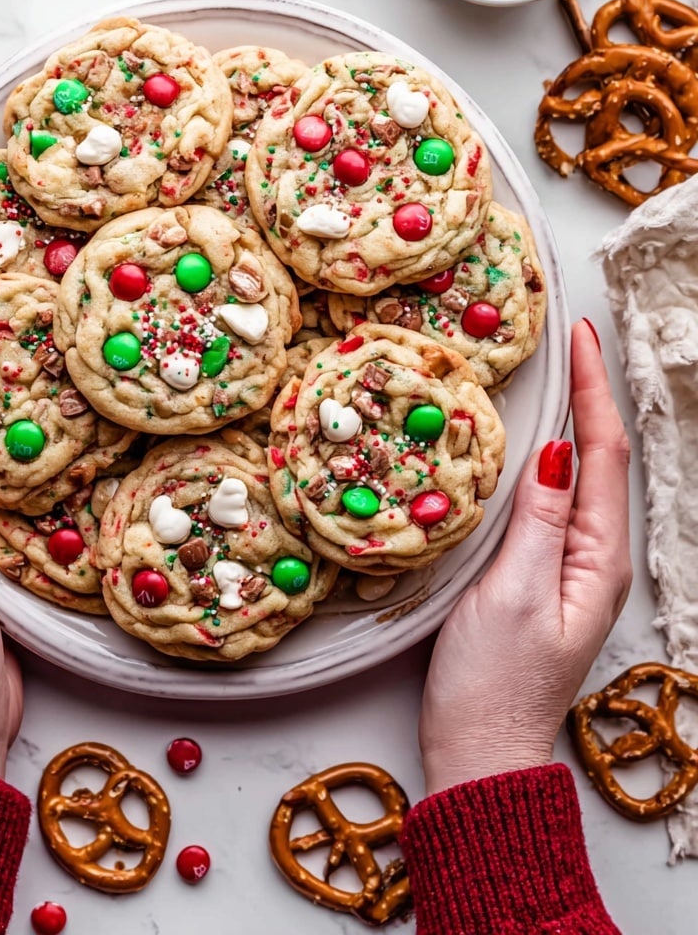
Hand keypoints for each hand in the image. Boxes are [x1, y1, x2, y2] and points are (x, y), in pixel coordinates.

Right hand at [418, 319, 631, 794]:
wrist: (478, 747)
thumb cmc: (494, 680)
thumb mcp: (516, 594)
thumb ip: (541, 521)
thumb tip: (560, 450)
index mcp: (597, 556)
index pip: (603, 453)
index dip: (593, 389)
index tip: (579, 335)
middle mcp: (592, 555)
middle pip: (599, 457)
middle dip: (589, 393)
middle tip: (566, 339)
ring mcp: (566, 564)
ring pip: (576, 475)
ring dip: (569, 419)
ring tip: (552, 373)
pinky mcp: (536, 573)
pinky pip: (549, 499)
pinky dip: (543, 456)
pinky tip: (524, 443)